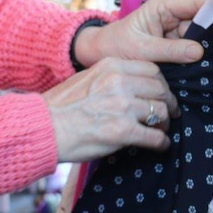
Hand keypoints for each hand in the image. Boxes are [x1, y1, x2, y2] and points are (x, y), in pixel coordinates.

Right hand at [42, 57, 179, 162]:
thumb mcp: (88, 77)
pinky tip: (159, 145)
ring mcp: (123, 107)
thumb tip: (135, 86)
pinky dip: (161, 142)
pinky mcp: (123, 131)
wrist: (43, 127)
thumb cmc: (62, 106)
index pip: (152, 69)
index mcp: (112, 66)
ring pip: (161, 112)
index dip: (161, 84)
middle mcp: (120, 83)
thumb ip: (113, 77)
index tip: (161, 93)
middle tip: (169, 113)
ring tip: (160, 129)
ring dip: (164, 123)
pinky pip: (155, 136)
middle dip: (168, 102)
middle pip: (161, 90)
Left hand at [74, 0, 208, 67]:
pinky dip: (200, 58)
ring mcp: (176, 31)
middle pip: (204, 20)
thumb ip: (170, 51)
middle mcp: (174, 15)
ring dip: (209, 48)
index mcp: (164, 6)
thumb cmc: (115, 47)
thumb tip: (199, 52)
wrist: (100, 56)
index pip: (198, 2)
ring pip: (202, 37)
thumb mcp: (142, 50)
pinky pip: (193, 50)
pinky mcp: (176, 46)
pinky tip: (209, 65)